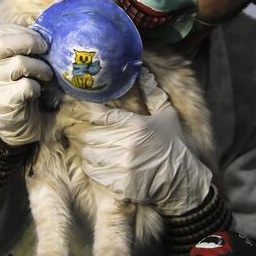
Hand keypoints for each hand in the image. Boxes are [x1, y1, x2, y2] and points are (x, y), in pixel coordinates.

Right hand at [0, 24, 52, 146]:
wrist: (10, 122)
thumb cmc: (15, 83)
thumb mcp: (11, 60)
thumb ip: (19, 42)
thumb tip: (40, 25)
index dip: (22, 31)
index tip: (38, 40)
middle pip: (5, 43)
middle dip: (32, 42)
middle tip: (45, 49)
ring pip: (20, 63)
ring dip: (41, 68)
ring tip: (46, 75)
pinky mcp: (2, 101)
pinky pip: (27, 86)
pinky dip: (38, 88)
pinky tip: (36, 92)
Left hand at [64, 68, 211, 214]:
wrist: (180, 179)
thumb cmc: (173, 145)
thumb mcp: (167, 115)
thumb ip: (152, 93)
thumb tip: (143, 72)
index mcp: (135, 126)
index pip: (99, 115)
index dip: (85, 109)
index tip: (79, 105)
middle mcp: (124, 146)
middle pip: (88, 134)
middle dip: (79, 127)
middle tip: (75, 123)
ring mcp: (119, 166)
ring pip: (86, 152)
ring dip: (82, 145)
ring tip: (83, 139)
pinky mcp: (116, 183)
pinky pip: (91, 170)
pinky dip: (88, 163)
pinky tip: (92, 158)